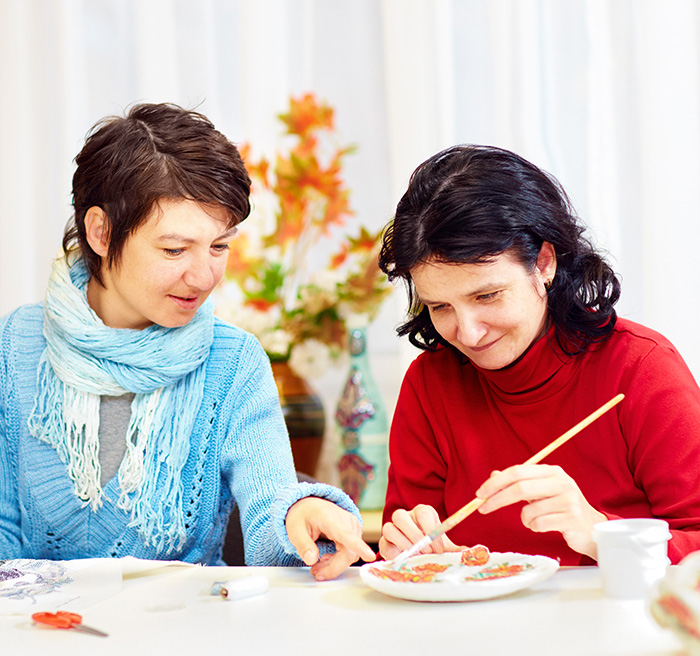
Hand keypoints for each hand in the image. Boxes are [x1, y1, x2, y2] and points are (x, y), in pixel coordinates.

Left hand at [285, 497, 375, 580]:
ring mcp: (352, 526)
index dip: (359, 547)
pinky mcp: (354, 532)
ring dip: (334, 565)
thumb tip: (311, 559)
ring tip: (317, 565)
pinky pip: (350, 552)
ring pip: (350, 555)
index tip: (369, 556)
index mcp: (330, 518)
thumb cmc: (303, 515)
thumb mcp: (294, 530)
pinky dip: (338, 559)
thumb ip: (303, 545)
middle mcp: (346, 521)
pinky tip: (326, 558)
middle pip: (348, 553)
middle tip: (315, 572)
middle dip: (332, 567)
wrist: (309, 505)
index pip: (347, 535)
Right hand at [378, 504, 465, 560]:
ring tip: (415, 555)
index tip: (438, 548)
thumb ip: (456, 549)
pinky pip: (383, 542)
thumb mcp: (445, 547)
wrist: (418, 557)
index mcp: (422, 514)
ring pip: (389, 526)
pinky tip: (404, 559)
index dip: (430, 529)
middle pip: (401, 515)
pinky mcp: (385, 542)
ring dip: (403, 541)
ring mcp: (393, 528)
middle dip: (414, 534)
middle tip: (426, 550)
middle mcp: (406, 517)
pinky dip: (393, 551)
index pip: (423, 513)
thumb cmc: (432, 547)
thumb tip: (472, 553)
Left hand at [476, 464, 605, 558]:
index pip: (517, 471)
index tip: (480, 493)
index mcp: (552, 471)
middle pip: (520, 488)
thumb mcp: (540, 491)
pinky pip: (538, 524)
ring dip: (524, 519)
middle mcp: (562, 482)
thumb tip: (493, 475)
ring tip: (535, 520)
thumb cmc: (561, 508)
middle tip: (483, 508)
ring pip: (528, 510)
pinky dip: (534, 527)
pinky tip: (546, 526)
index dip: (496, 482)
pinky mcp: (571, 518)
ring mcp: (568, 500)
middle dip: (497, 499)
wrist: (591, 529)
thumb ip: (518, 483)